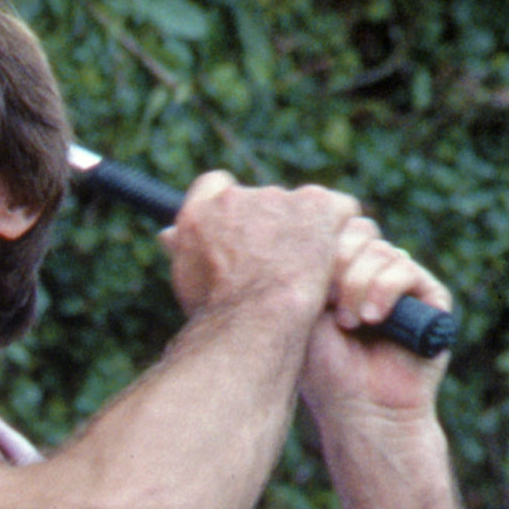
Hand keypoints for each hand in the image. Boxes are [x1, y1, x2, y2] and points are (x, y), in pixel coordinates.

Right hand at [162, 170, 366, 327]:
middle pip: (262, 199)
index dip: (232, 204)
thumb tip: (167, 235)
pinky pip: (340, 209)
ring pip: (302, 206)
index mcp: (199, 214)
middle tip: (282, 266)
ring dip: (306, 232)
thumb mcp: (188, 284)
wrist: (253, 322)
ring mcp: (278, 199)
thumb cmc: (217, 316)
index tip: (245, 231)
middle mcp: (236, 199)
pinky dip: (341, 231)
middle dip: (273, 225)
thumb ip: (183, 251)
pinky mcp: (316, 206)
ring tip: (310, 273)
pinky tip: (336, 261)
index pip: (215, 186)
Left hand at [299, 211, 455, 426]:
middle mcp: (375, 274)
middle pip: (360, 232)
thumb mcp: (308, 314)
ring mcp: (404, 284)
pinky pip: (407, 270)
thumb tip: (316, 228)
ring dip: (360, 284)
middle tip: (328, 304)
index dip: (324, 246)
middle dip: (339, 264)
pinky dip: (385, 289)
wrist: (361, 411)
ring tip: (349, 323)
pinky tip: (371, 319)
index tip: (309, 284)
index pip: (337, 230)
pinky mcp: (432, 299)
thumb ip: (315, 269)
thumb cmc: (326, 371)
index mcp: (344, 273)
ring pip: (381, 251)